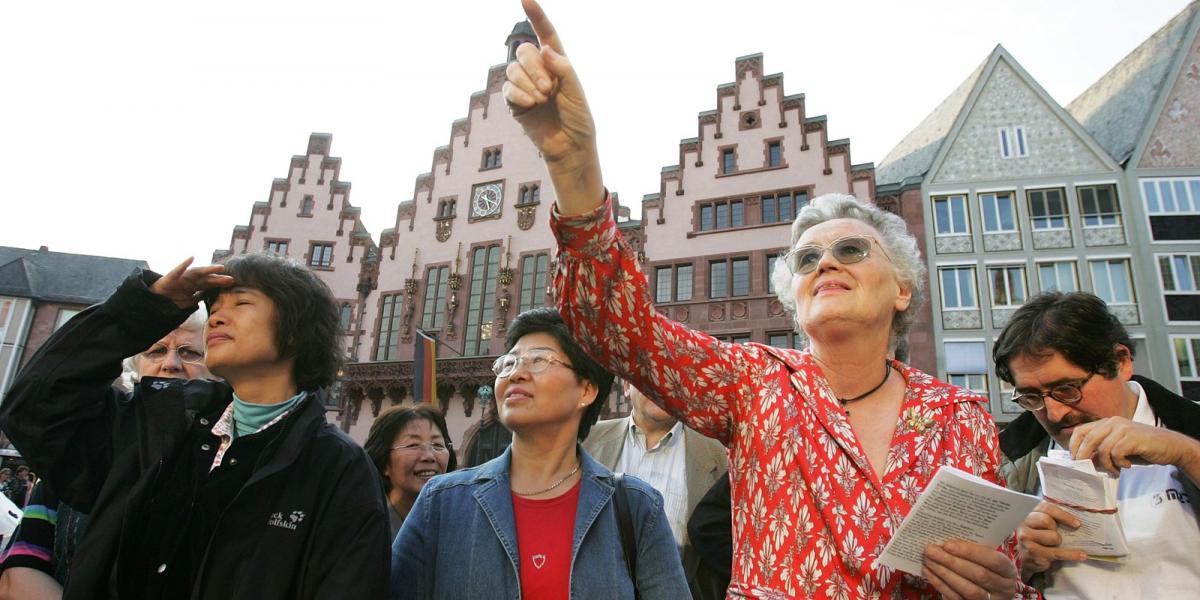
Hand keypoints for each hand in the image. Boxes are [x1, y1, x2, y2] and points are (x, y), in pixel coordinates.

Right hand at [149, 257, 234, 308]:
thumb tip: (210, 301)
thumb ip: (198, 300)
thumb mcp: (188, 303)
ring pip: (196, 273)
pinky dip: (184, 264)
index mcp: (194, 286)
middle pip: (206, 278)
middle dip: (218, 278)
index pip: (209, 283)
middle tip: (230, 278)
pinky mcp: (170, 278)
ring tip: (219, 268)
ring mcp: (181, 278)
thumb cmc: (171, 300)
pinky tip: (191, 258)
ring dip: (208, 270)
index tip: (232, 281)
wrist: (154, 301)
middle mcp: (190, 280)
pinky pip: (177, 270)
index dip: (220, 282)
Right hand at [504, 0, 602, 214]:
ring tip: (542, 99)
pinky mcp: (514, 103)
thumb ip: (562, 67)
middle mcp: (538, 71)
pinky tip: (530, 104)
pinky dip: (519, 94)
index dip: (536, 16)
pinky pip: (508, 88)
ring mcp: (524, 86)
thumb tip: (544, 49)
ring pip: (513, 68)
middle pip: (523, 51)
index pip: (545, 34)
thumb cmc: (578, 118)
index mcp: (557, 63)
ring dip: (528, 82)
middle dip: (534, 67)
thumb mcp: (576, 90)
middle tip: (549, 88)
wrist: (570, 146)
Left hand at [922, 539, 1017, 599]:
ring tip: (928, 560)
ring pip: (968, 589)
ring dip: (944, 573)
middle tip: (931, 550)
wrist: (991, 590)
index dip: (970, 552)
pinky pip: (956, 598)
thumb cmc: (986, 567)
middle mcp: (1004, 588)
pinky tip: (929, 572)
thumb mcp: (987, 557)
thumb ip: (973, 549)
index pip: (993, 560)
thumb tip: (947, 542)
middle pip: (978, 575)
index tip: (948, 544)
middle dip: (952, 561)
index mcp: (1009, 571)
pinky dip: (940, 584)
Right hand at [1015, 501, 1086, 576]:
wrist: (1022, 558)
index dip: (1063, 514)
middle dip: (1057, 528)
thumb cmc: (1036, 539)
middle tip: (1059, 535)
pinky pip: (1058, 553)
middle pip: (1046, 521)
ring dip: (1060, 542)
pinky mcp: (1033, 553)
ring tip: (1058, 545)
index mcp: (1030, 515)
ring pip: (1053, 537)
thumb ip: (1052, 519)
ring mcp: (1026, 540)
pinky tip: (1081, 555)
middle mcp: (1024, 525)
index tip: (1077, 523)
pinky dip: (1072, 555)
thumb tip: (1077, 520)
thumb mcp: (1040, 526)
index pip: (1046, 508)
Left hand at [1070, 416, 1199, 481]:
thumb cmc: (1142, 449)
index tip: (1074, 460)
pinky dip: (1119, 463)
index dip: (1074, 445)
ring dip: (1108, 464)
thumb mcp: (1118, 449)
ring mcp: (1123, 428)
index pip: (1081, 431)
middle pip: (1088, 439)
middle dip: (1084, 456)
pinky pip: (1116, 453)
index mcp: (1106, 423)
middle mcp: (1113, 422)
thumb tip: (1084, 462)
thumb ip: (1101, 453)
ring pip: (1102, 448)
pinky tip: (1127, 466)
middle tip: (1088, 469)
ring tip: (1117, 469)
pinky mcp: (1132, 437)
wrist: (1170, 446)